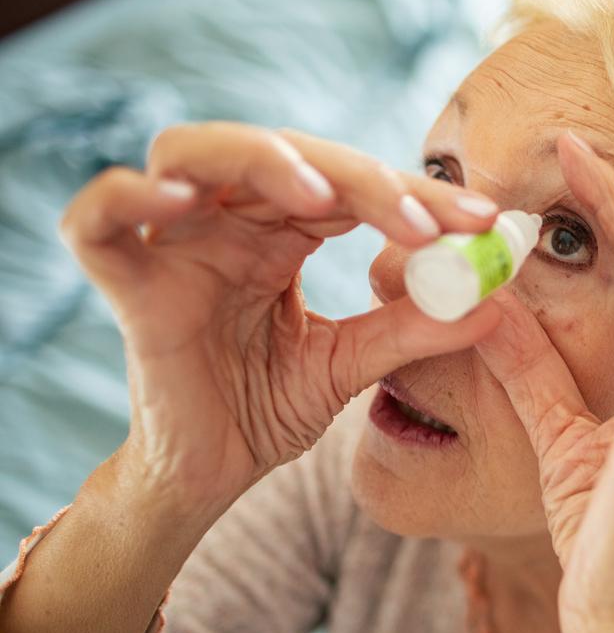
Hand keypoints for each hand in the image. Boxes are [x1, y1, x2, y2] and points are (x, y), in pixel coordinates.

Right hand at [60, 123, 501, 520]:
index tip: (483, 221)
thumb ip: (414, 329)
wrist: (210, 477)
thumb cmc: (269, 409)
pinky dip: (128, 197)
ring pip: (193, 155)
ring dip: (260, 161)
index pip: (349, 187)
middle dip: (358, 177)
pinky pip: (98, 221)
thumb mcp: (353, 365)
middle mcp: (227, 225)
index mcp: (281, 235)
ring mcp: (174, 248)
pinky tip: (179, 200)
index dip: (415, 195)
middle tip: (421, 219)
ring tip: (323, 197)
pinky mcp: (130, 288)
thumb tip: (496, 303)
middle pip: (283, 157)